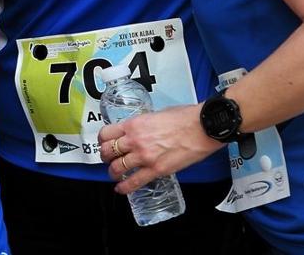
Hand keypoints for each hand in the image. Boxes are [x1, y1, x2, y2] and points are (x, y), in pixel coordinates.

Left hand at [97, 105, 222, 194]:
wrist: (202, 127)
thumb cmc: (184, 118)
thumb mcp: (156, 114)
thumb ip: (144, 124)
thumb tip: (141, 130)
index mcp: (134, 124)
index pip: (106, 133)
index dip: (102, 140)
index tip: (104, 143)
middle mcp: (135, 140)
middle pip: (108, 152)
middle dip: (105, 157)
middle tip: (108, 159)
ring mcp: (144, 157)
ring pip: (117, 168)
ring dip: (113, 173)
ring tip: (115, 174)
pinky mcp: (156, 170)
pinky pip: (134, 182)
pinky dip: (124, 188)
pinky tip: (121, 189)